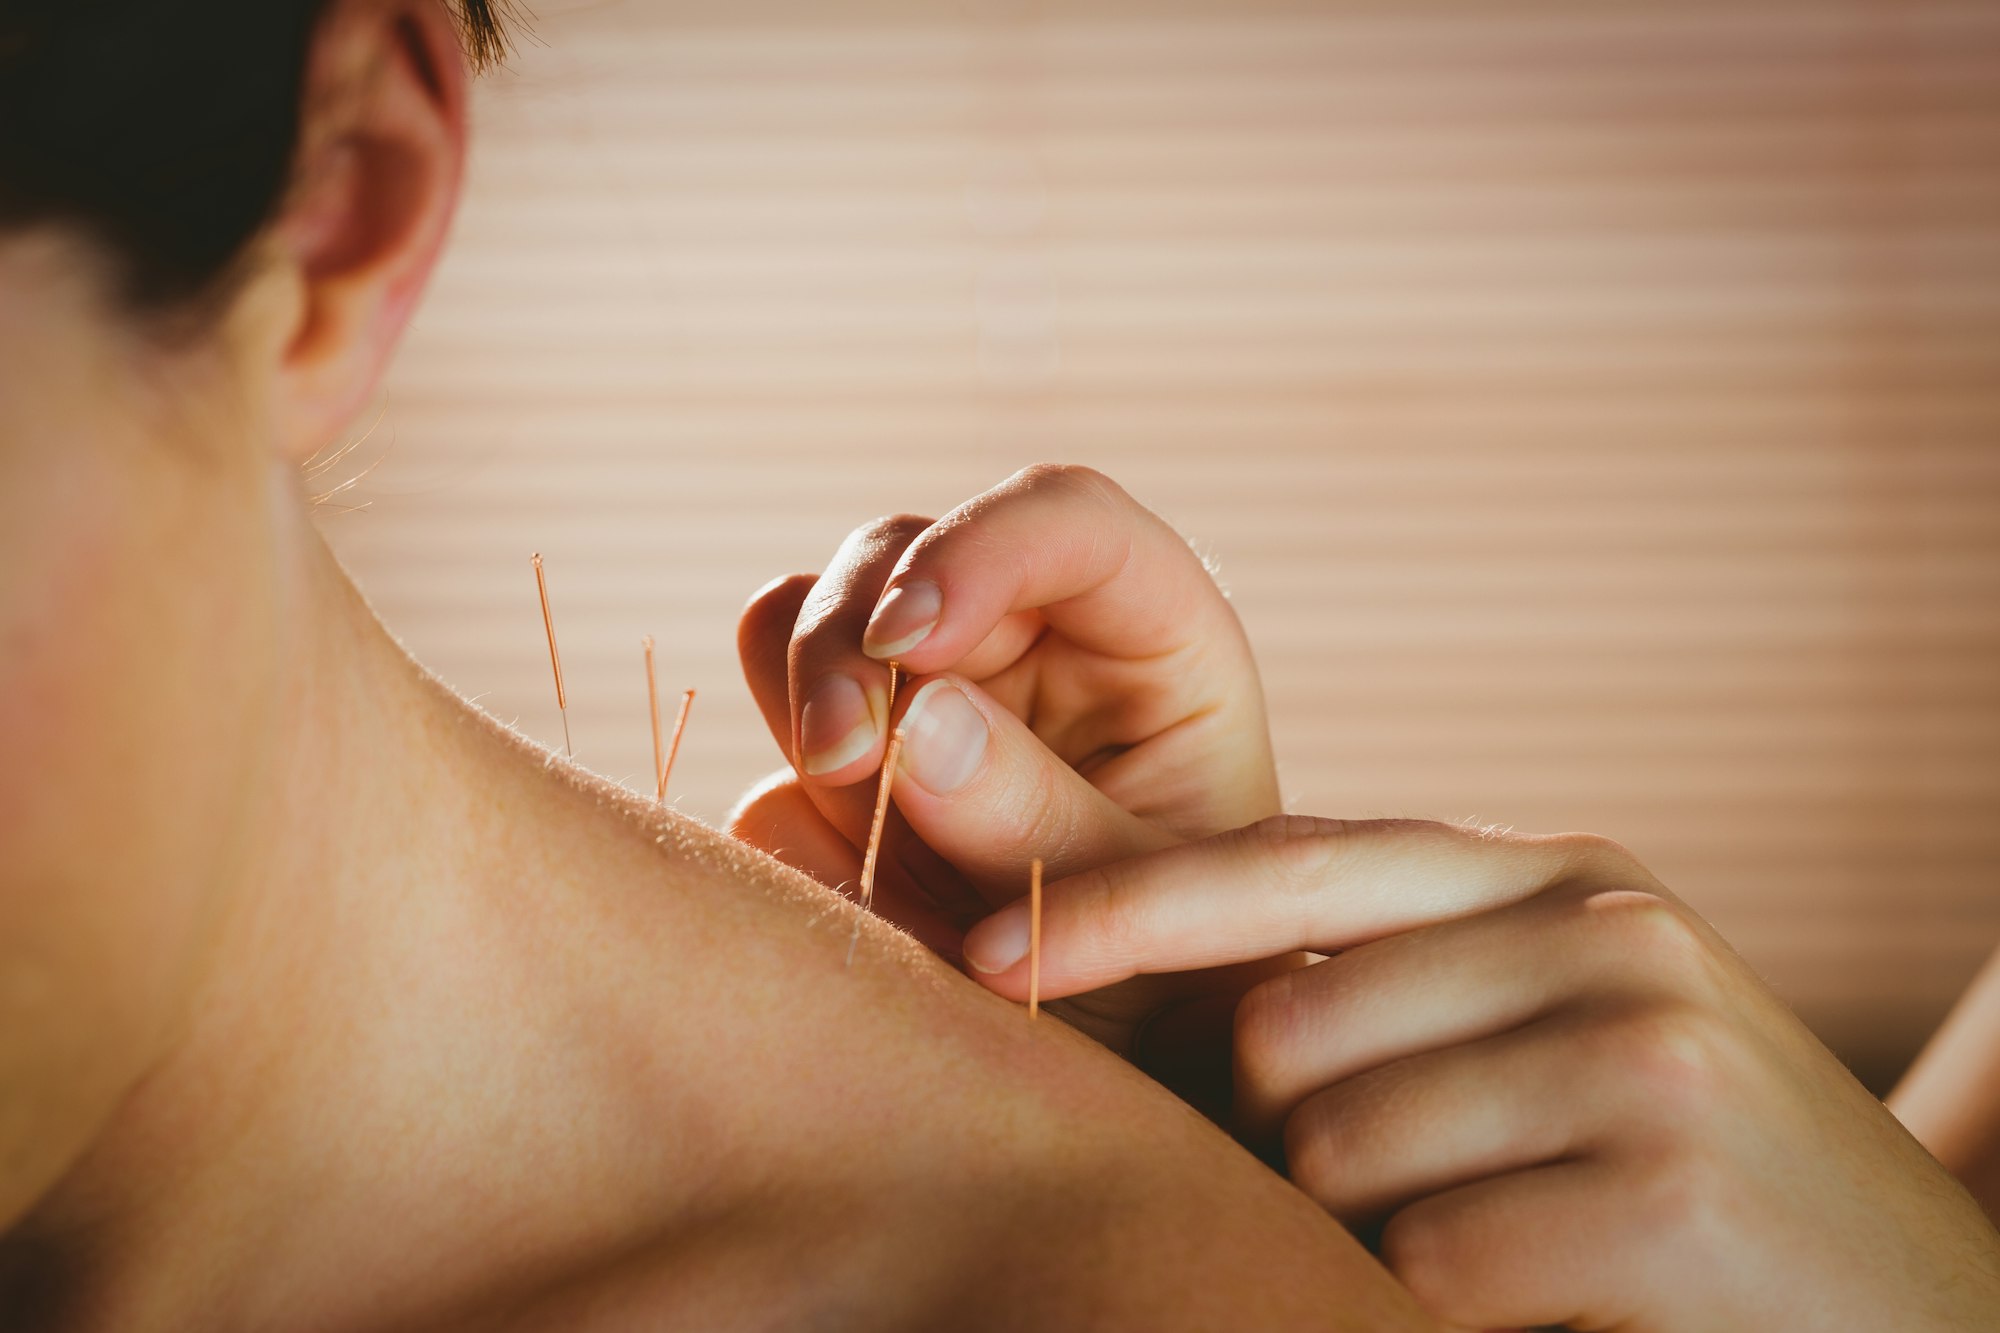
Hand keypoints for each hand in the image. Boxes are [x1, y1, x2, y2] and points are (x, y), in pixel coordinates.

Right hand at [729, 464, 1287, 1059]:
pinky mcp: (852, 774)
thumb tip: (916, 723)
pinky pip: (772, 753)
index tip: (911, 638)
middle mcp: (1028, 642)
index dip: (978, 547)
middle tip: (844, 758)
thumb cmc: (1195, 982)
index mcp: (1148, 636)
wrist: (1135, 1075)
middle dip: (852, 640)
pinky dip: (790, 808)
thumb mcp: (1159, 915)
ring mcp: (925, 701)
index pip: (1067, 518)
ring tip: (854, 810)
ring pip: (807, 620)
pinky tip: (858, 892)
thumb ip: (1046, 823)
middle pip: (901, 553)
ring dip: (807, 703)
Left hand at [963, 815, 1999, 1330]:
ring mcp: (1640, 1052)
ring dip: (1368, 1236)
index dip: (1123, 906)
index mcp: (1555, 876)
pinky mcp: (1663, 1191)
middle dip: (1288, 1138)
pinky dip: (1439, 1309)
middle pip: (1280, 1026)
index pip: (1285, 863)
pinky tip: (1550, 1302)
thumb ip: (1385, 984)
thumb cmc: (1676, 1176)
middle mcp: (1599, 929)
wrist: (1916, 1312)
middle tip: (1416, 1193)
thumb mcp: (1545, 1036)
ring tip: (1507, 1243)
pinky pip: (1426, 1263)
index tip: (987, 949)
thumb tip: (1158, 972)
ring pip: (1334, 1153)